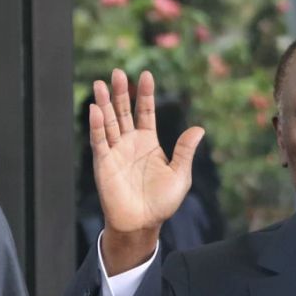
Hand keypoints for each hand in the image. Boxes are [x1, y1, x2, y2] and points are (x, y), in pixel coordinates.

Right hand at [90, 69, 204, 274]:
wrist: (143, 223)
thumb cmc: (162, 202)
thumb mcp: (180, 174)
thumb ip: (185, 151)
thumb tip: (199, 128)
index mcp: (148, 142)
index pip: (145, 111)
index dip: (145, 94)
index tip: (146, 74)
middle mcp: (130, 143)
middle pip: (123, 111)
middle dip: (121, 92)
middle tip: (117, 73)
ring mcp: (115, 151)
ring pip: (109, 122)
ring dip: (104, 103)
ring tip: (100, 84)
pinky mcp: (104, 163)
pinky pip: (99, 141)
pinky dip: (96, 125)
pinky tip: (95, 110)